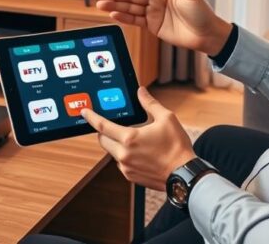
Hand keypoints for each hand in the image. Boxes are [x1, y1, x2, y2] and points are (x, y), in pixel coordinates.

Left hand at [81, 87, 195, 190]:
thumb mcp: (166, 118)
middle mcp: (124, 154)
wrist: (184, 174)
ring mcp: (126, 167)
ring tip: (133, 139)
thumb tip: (141, 91)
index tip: (84, 112)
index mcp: (130, 138)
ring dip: (116, 144)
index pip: (102, 126)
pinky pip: (121, 163)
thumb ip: (150, 104)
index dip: (91, 117)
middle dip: (104, 131)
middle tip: (113, 125)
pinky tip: (139, 152)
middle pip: (103, 140)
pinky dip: (124, 155)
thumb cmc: (177, 147)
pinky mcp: (130, 176)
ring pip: (112, 152)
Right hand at [94, 0, 231, 55]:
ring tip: (100, 5)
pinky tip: (113, 15)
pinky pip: (135, 21)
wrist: (208, 35)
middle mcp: (156, 0)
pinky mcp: (153, 26)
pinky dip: (124, 18)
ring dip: (115, 6)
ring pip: (130, 8)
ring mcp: (153, 13)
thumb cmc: (202, 13)